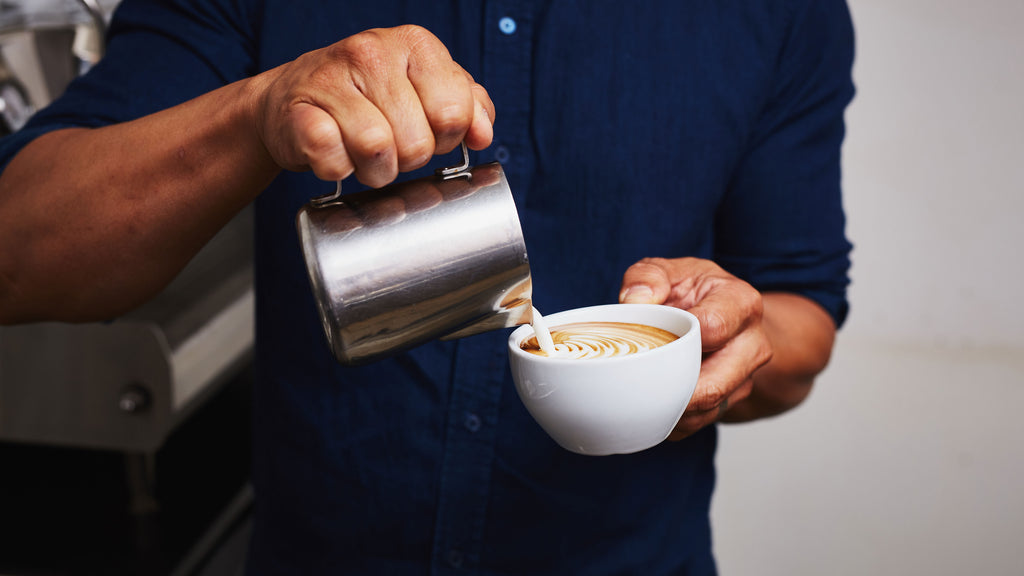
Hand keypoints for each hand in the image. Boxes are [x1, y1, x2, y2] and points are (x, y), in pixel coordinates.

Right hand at [251, 25, 494, 186]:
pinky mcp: (297, 112)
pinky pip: (332, 158)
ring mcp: (331, 78)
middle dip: (408, 159)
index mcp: (415, 45)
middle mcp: (372, 52)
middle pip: (417, 139)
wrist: (294, 99)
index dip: (445, 137)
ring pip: (376, 148)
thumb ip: (465, 106)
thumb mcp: (425, 91)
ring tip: (365, 156)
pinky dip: (338, 169)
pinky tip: (336, 154)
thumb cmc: (368, 98)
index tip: (428, 132)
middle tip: (392, 147)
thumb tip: (484, 133)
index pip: (454, 110)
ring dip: (375, 169)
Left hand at [619, 257, 772, 439]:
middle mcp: (752, 343)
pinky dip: (673, 421)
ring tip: (639, 393)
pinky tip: (652, 406)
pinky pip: (701, 422)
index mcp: (740, 303)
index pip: (713, 328)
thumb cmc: (691, 291)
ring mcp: (745, 377)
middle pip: (713, 384)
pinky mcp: (732, 400)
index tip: (649, 337)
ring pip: (708, 409)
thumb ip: (648, 276)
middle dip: (671, 388)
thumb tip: (634, 302)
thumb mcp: (670, 270)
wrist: (721, 313)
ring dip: (670, 409)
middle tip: (635, 381)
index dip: (677, 338)